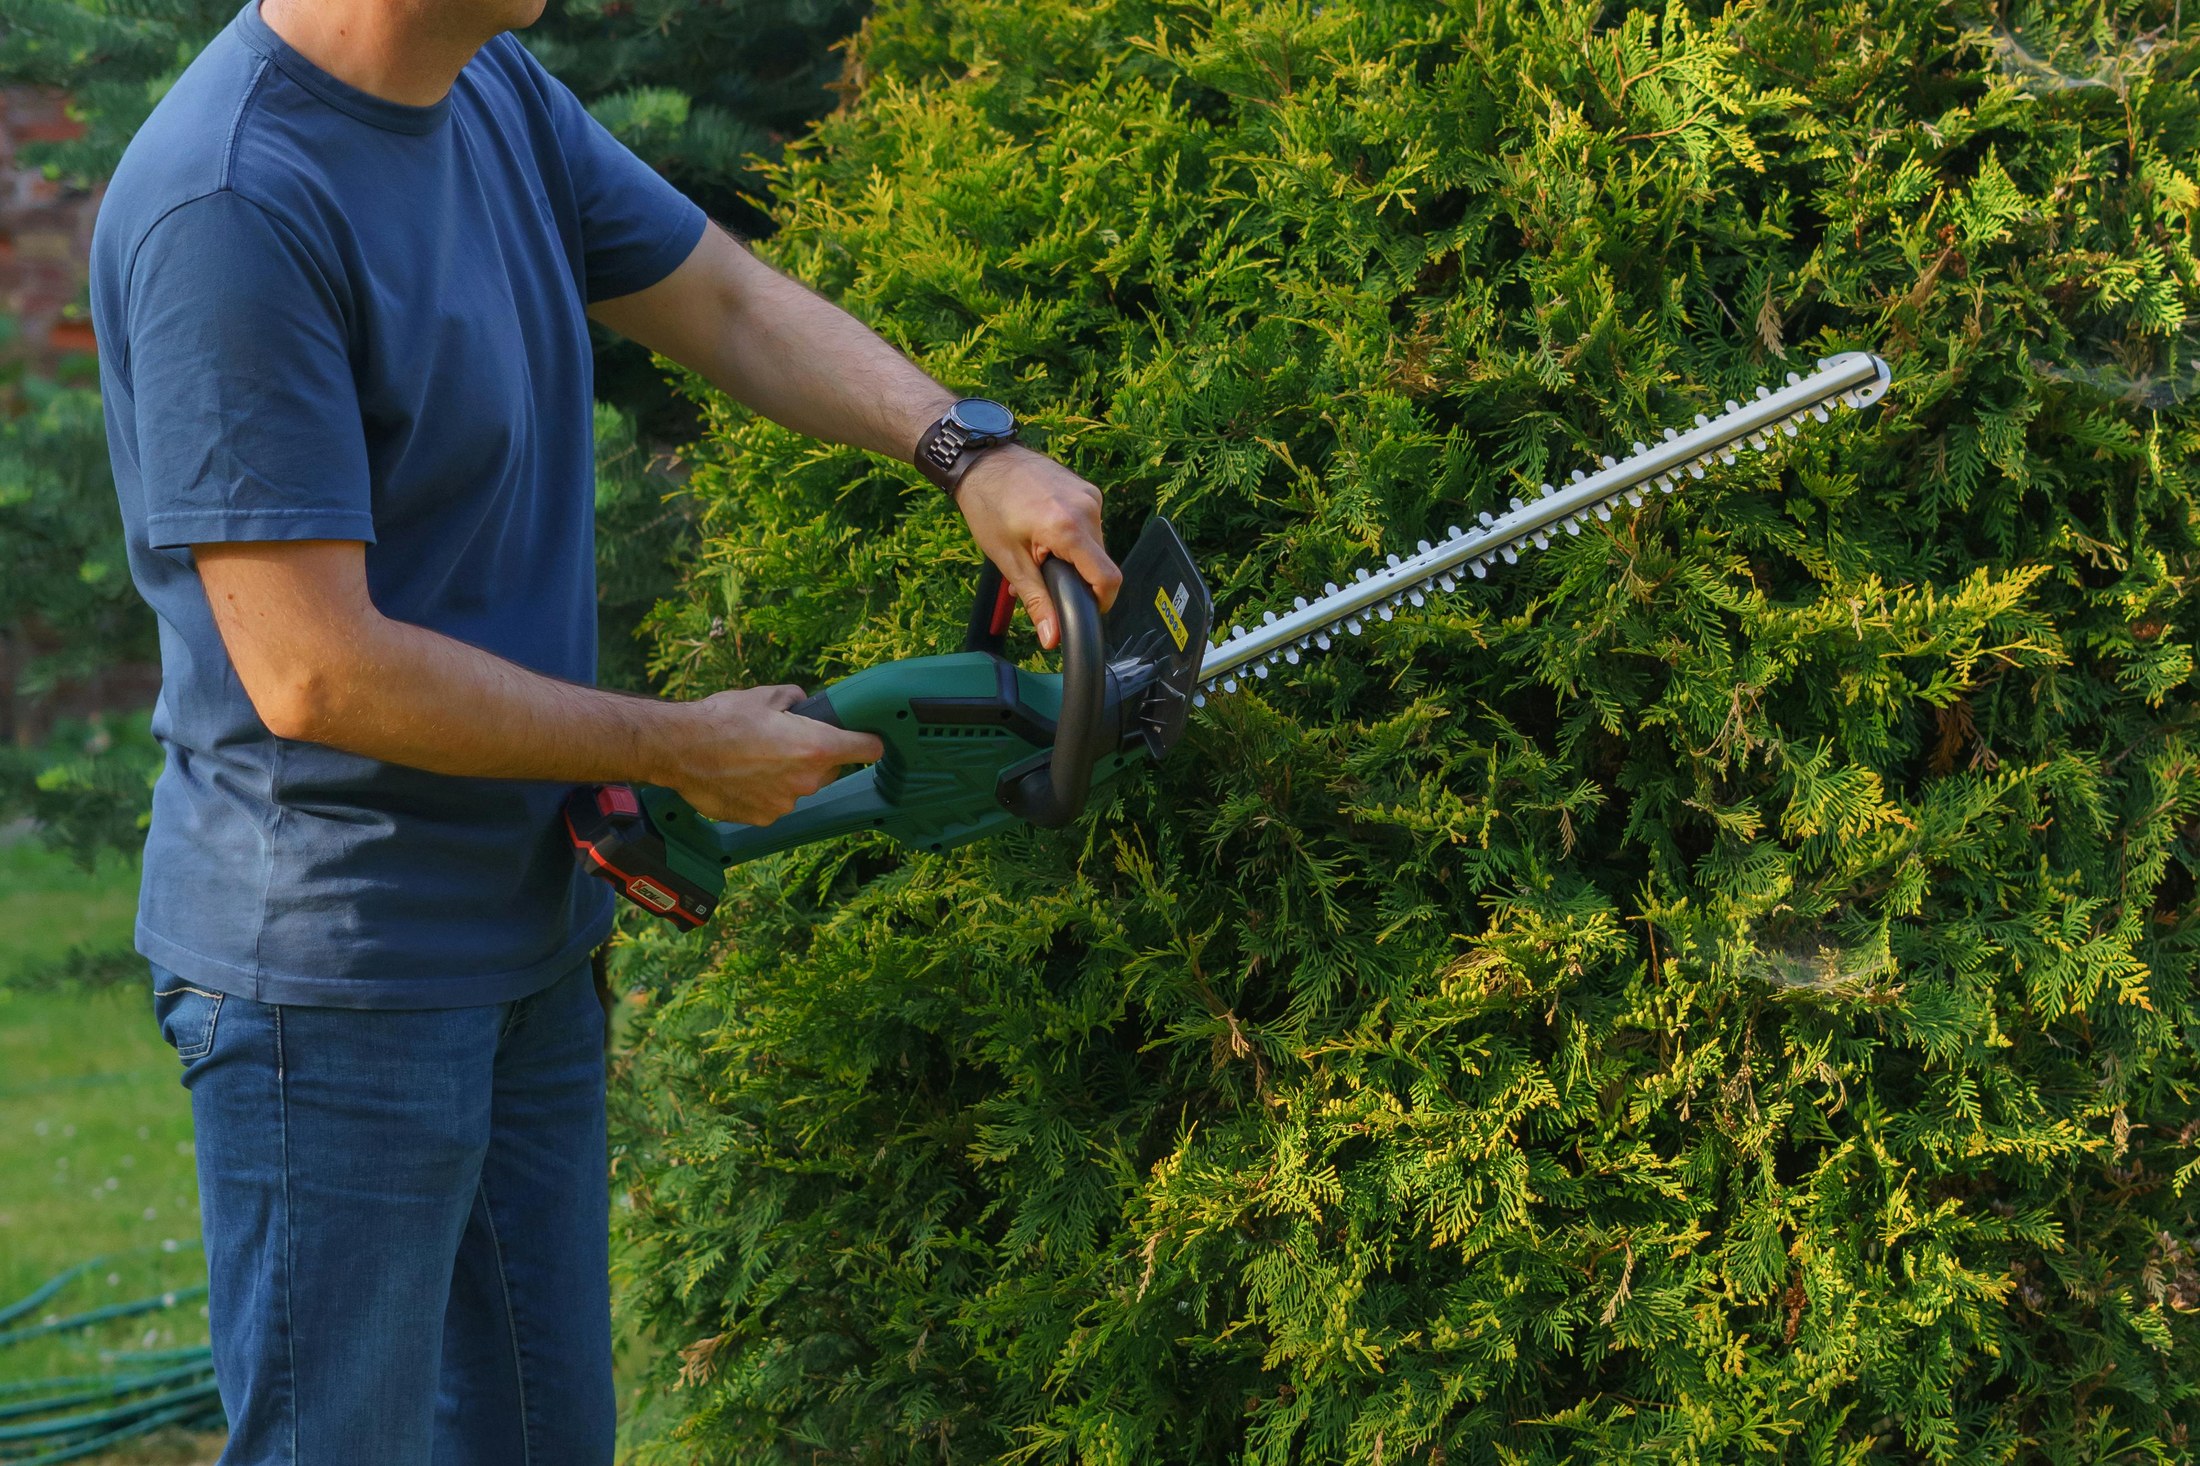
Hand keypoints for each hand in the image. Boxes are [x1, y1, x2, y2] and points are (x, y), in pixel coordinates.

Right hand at [656, 684, 882, 825]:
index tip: (869, 740)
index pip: (867, 748)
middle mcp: (808, 780)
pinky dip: (764, 792)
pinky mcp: (764, 817)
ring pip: (800, 788)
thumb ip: (794, 698)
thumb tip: (802, 702)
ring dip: (788, 776)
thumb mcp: (764, 696)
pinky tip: (741, 776)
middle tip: (786, 741)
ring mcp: (786, 803)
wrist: (680, 749)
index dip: (869, 742)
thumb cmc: (722, 719)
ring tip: (754, 758)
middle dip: (817, 756)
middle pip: (830, 769)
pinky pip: (775, 803)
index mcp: (817, 746)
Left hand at [953, 445, 1122, 647]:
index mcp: (1068, 528)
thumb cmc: (988, 505)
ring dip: (1073, 556)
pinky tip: (1045, 532)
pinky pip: (1089, 524)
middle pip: (1101, 562)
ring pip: (1095, 544)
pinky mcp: (1086, 489)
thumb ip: (1036, 601)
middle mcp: (1087, 508)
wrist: (982, 461)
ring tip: (1038, 549)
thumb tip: (1052, 637)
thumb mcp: (1008, 560)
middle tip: (1041, 571)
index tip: (1083, 610)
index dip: (1099, 603)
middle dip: (1076, 576)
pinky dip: (1073, 536)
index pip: (1107, 578)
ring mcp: (1089, 495)